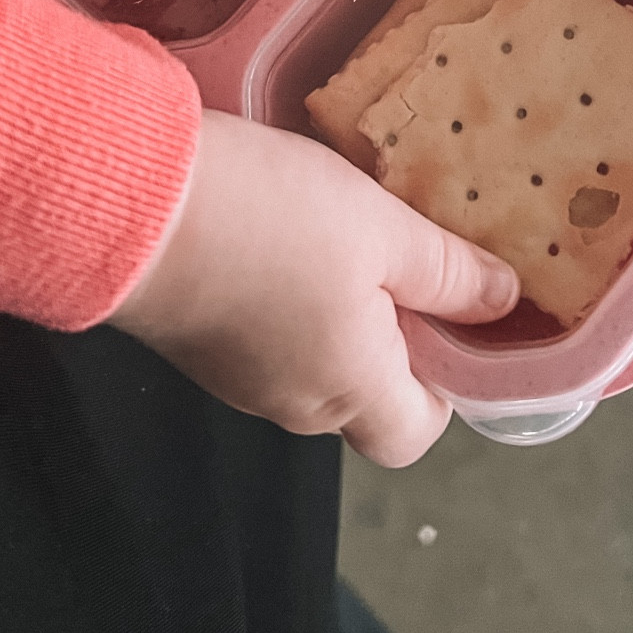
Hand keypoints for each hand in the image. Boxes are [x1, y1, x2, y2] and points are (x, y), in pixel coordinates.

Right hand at [107, 110, 519, 465]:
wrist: (128, 201)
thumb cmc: (264, 219)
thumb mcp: (381, 228)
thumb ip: (449, 271)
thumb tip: (504, 301)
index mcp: (351, 392)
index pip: (418, 431)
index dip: (448, 379)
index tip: (457, 309)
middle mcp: (294, 403)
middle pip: (367, 395)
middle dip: (393, 332)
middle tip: (402, 252)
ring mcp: (237, 376)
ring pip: (314, 360)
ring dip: (338, 306)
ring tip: (345, 229)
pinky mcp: (198, 341)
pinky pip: (266, 335)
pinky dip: (286, 295)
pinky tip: (285, 230)